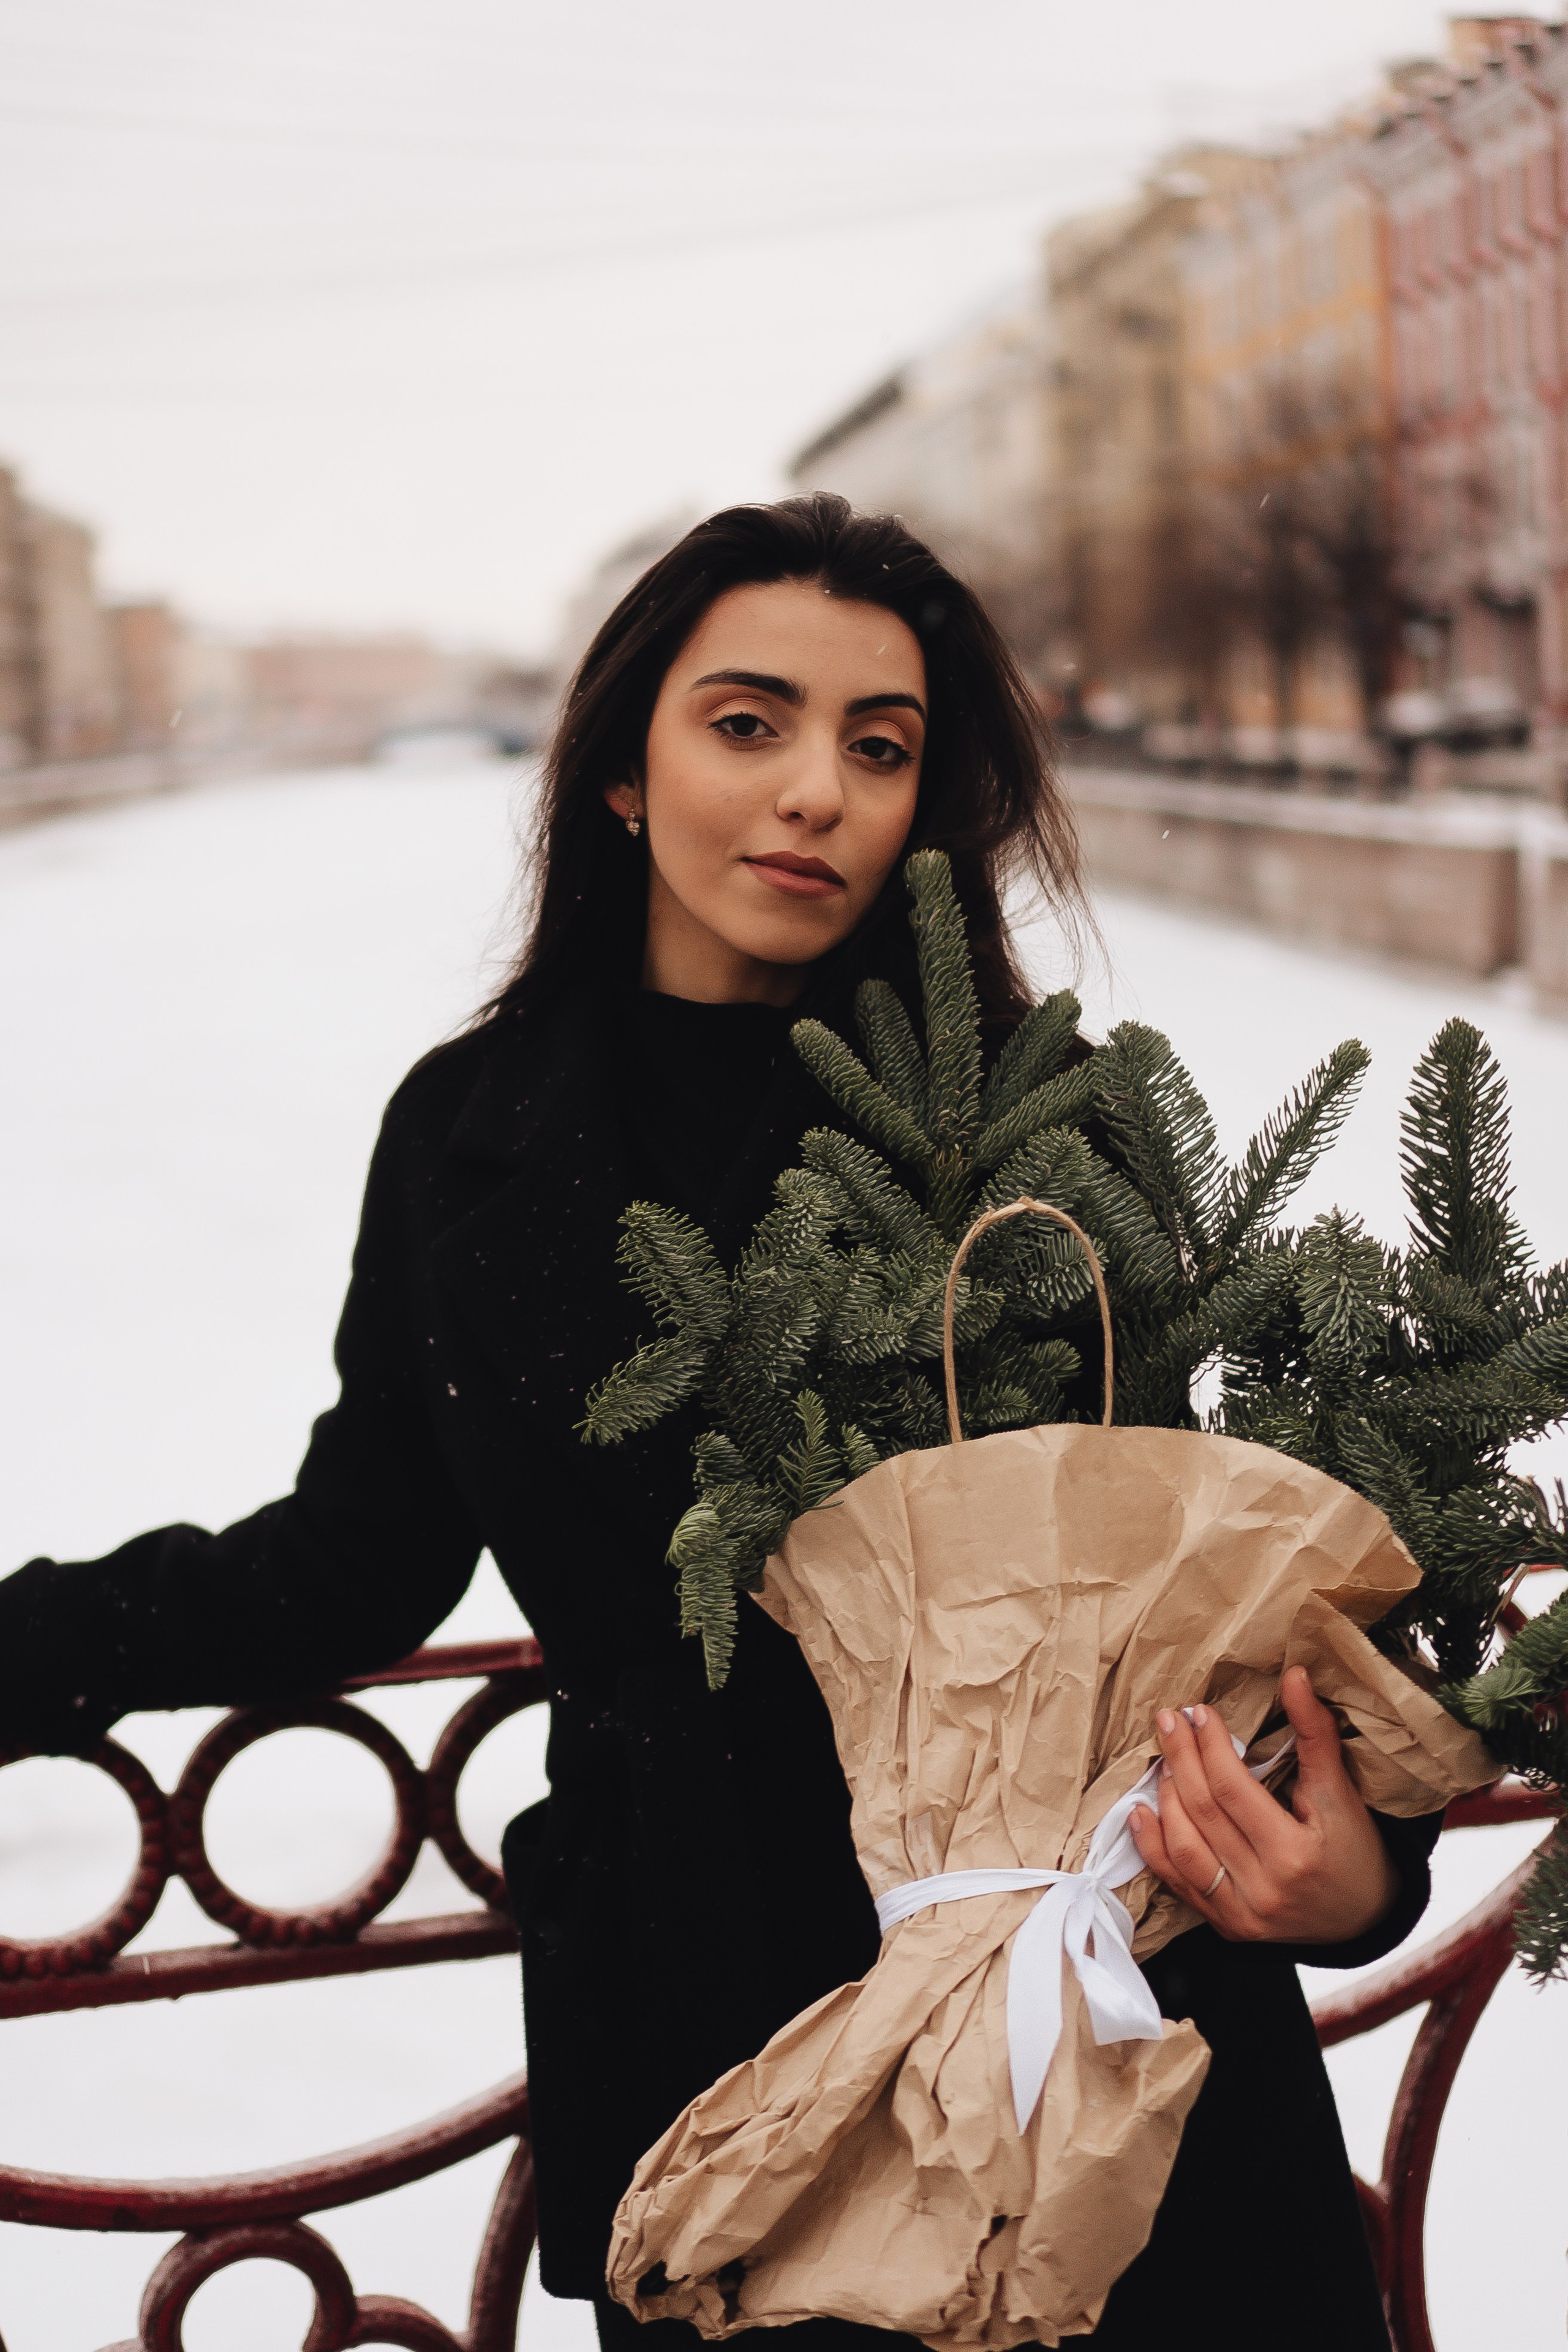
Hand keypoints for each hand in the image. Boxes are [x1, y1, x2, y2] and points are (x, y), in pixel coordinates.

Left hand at [1128, 1667, 1397, 1944]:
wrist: (1365, 1918)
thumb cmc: (1356, 1849)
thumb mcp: (1341, 1792)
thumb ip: (1315, 1733)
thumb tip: (1295, 1675)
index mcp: (1295, 1855)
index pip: (1232, 1789)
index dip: (1209, 1745)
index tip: (1199, 1713)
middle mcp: (1264, 1890)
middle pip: (1203, 1813)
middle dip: (1180, 1759)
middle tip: (1169, 1721)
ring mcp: (1241, 1914)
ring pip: (1183, 1848)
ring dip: (1165, 1798)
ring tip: (1163, 1760)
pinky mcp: (1226, 1927)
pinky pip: (1178, 1884)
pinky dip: (1153, 1848)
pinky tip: (1140, 1813)